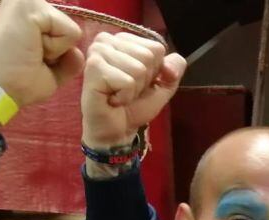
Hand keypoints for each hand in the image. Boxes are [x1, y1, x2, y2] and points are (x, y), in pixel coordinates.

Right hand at [0, 0, 83, 129]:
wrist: (1, 88)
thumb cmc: (20, 82)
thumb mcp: (51, 70)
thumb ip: (68, 59)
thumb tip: (77, 52)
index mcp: (28, 13)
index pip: (63, 29)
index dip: (56, 50)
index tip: (31, 56)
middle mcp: (26, 1)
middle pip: (68, 28)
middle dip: (57, 50)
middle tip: (31, 56)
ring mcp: (27, 0)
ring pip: (70, 30)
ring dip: (56, 50)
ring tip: (31, 52)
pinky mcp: (32, 6)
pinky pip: (70, 32)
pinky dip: (57, 49)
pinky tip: (33, 49)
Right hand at [81, 31, 186, 148]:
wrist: (116, 130)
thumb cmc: (134, 106)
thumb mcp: (162, 86)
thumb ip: (174, 69)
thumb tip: (175, 62)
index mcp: (123, 39)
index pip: (157, 48)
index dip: (154, 71)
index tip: (138, 82)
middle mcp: (107, 40)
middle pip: (148, 56)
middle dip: (144, 81)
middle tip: (127, 90)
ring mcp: (98, 51)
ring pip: (138, 68)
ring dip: (134, 90)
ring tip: (119, 95)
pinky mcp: (94, 67)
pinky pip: (127, 81)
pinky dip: (125, 96)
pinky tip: (112, 99)